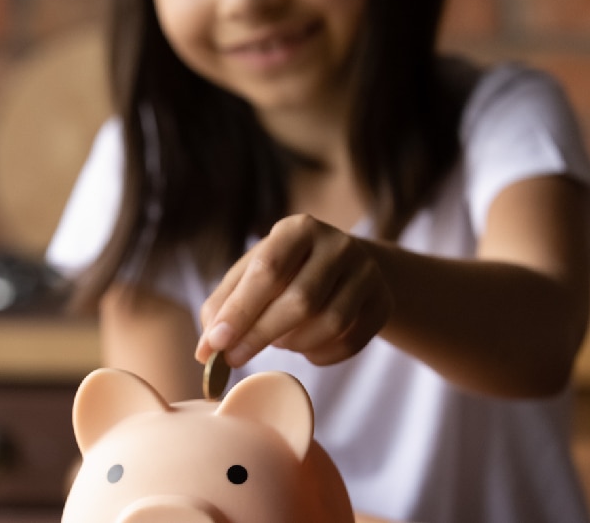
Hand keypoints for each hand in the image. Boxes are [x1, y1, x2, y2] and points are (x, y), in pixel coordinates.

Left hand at [196, 214, 393, 367]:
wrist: (344, 270)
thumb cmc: (284, 273)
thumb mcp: (249, 276)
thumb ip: (223, 306)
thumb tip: (206, 349)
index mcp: (298, 229)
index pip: (268, 269)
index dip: (240, 310)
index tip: (215, 344)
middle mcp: (338, 244)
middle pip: (300, 301)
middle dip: (260, 335)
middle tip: (232, 359)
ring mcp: (367, 273)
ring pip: (328, 325)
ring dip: (292, 344)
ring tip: (277, 340)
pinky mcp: (383, 303)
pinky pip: (349, 343)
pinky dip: (319, 354)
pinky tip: (305, 346)